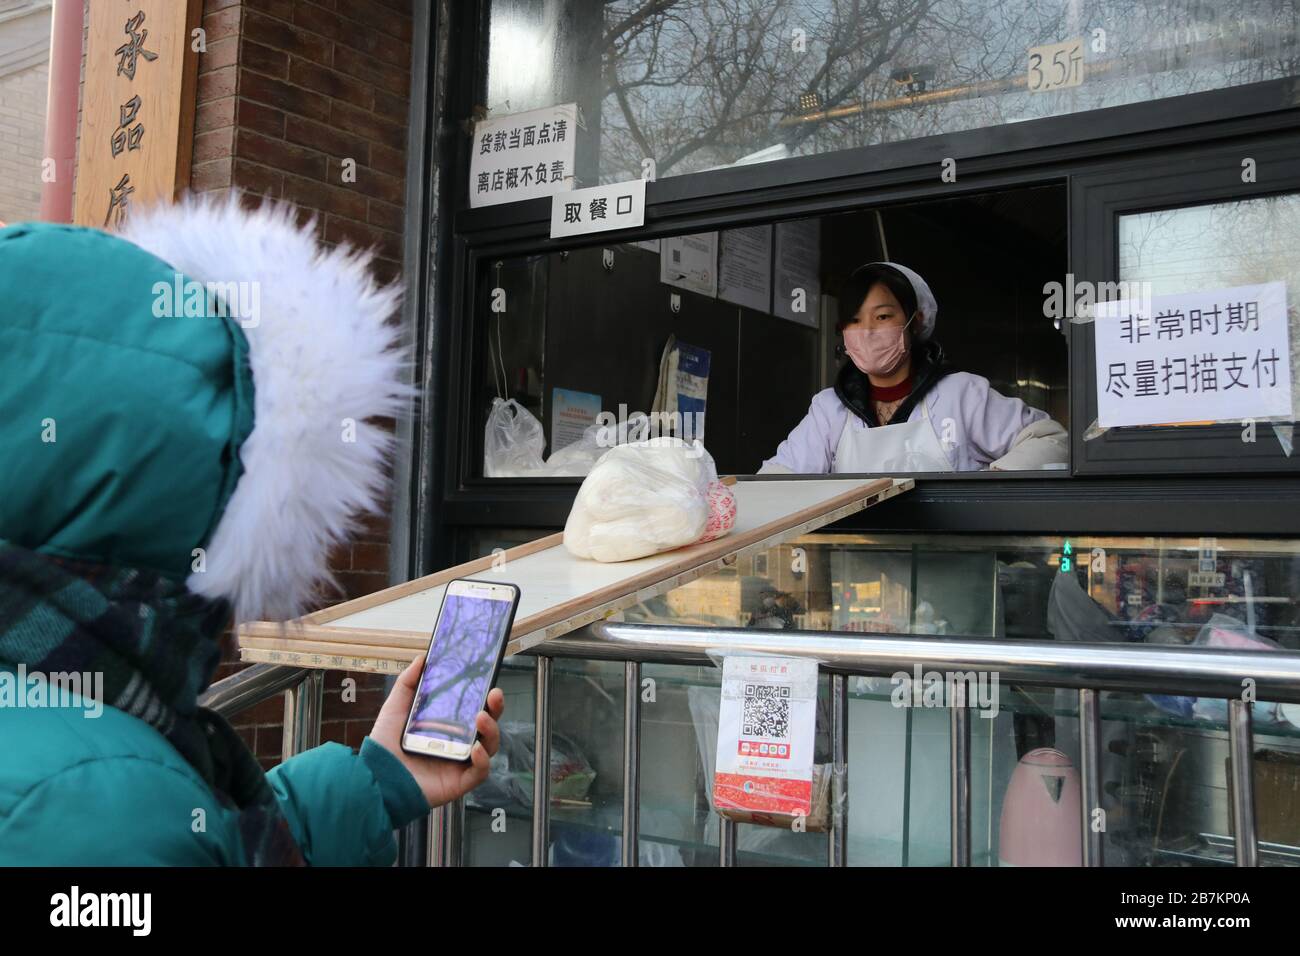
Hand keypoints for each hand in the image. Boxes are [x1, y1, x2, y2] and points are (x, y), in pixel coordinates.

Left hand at [369, 657, 505, 808]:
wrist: (375, 778)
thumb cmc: (385, 746)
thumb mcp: (395, 708)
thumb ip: (408, 683)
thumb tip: (422, 659)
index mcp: (448, 726)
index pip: (474, 708)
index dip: (485, 696)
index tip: (489, 681)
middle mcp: (458, 743)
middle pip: (488, 725)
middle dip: (496, 709)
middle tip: (494, 695)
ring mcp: (460, 763)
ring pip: (489, 746)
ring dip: (491, 730)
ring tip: (481, 718)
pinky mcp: (459, 782)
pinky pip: (480, 772)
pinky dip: (483, 760)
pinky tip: (475, 749)